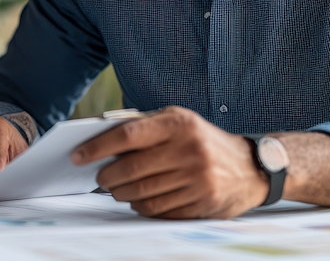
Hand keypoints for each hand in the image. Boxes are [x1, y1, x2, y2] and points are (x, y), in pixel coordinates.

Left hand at [72, 106, 268, 218]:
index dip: (98, 147)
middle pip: (132, 169)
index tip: (78, 155)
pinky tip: (136, 199)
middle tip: (98, 177)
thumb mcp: (179, 119)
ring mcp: (197, 179)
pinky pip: (159, 210)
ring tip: (114, 188)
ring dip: (121, 193)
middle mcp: (189, 150)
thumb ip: (145, 125)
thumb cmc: (203, 139)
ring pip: (143, 193)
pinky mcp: (202, 203)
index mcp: (179, 124)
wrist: (251, 167)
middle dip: (107, 176)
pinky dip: (140, 207)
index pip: (128, 135)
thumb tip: (103, 138)